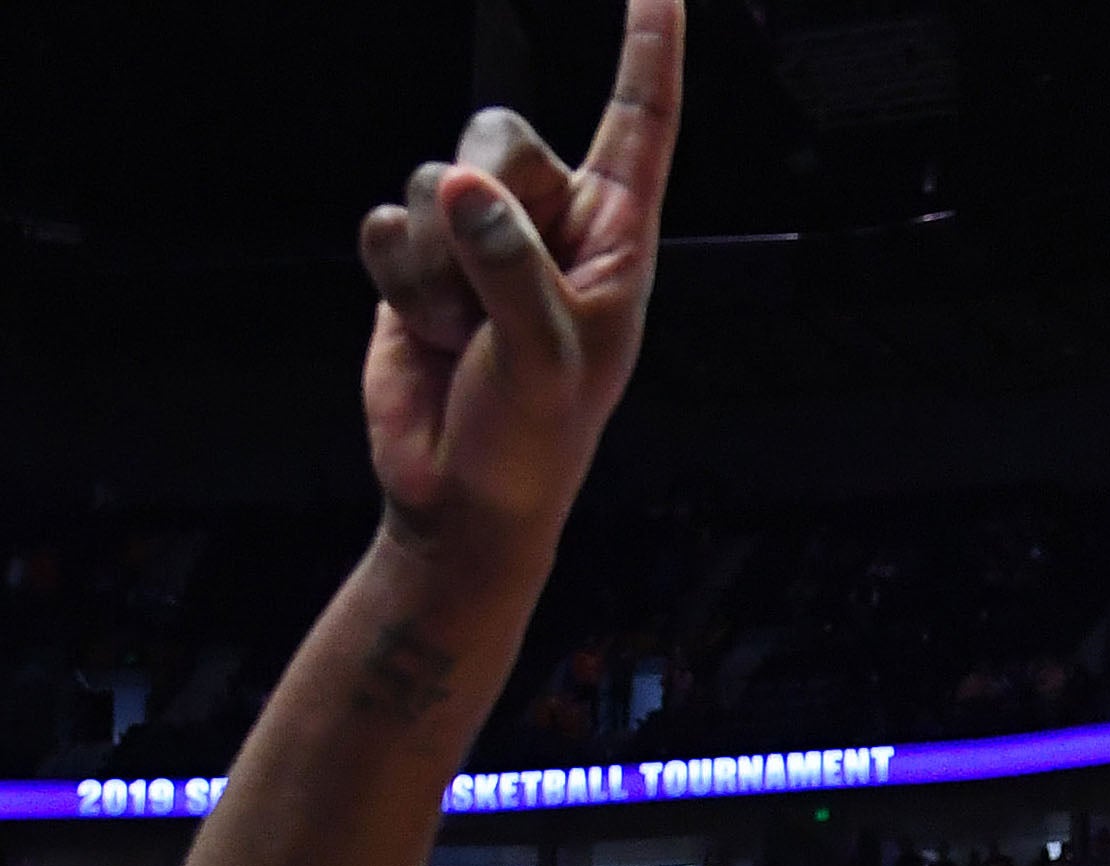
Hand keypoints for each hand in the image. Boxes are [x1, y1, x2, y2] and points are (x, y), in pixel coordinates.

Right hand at [356, 0, 683, 564]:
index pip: (641, 125)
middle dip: (480, 202)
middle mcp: (550, 224)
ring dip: (438, 267)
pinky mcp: (417, 257)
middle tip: (491, 293)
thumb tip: (465, 185)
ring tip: (466, 334)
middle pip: (500, 134)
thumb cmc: (535, 441)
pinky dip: (398, 279)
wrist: (458, 494)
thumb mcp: (545, 360)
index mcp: (616, 241)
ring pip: (434, 178)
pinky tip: (428, 331)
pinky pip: (386, 222)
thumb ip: (510, 268)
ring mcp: (480, 236)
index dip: (649, 52)